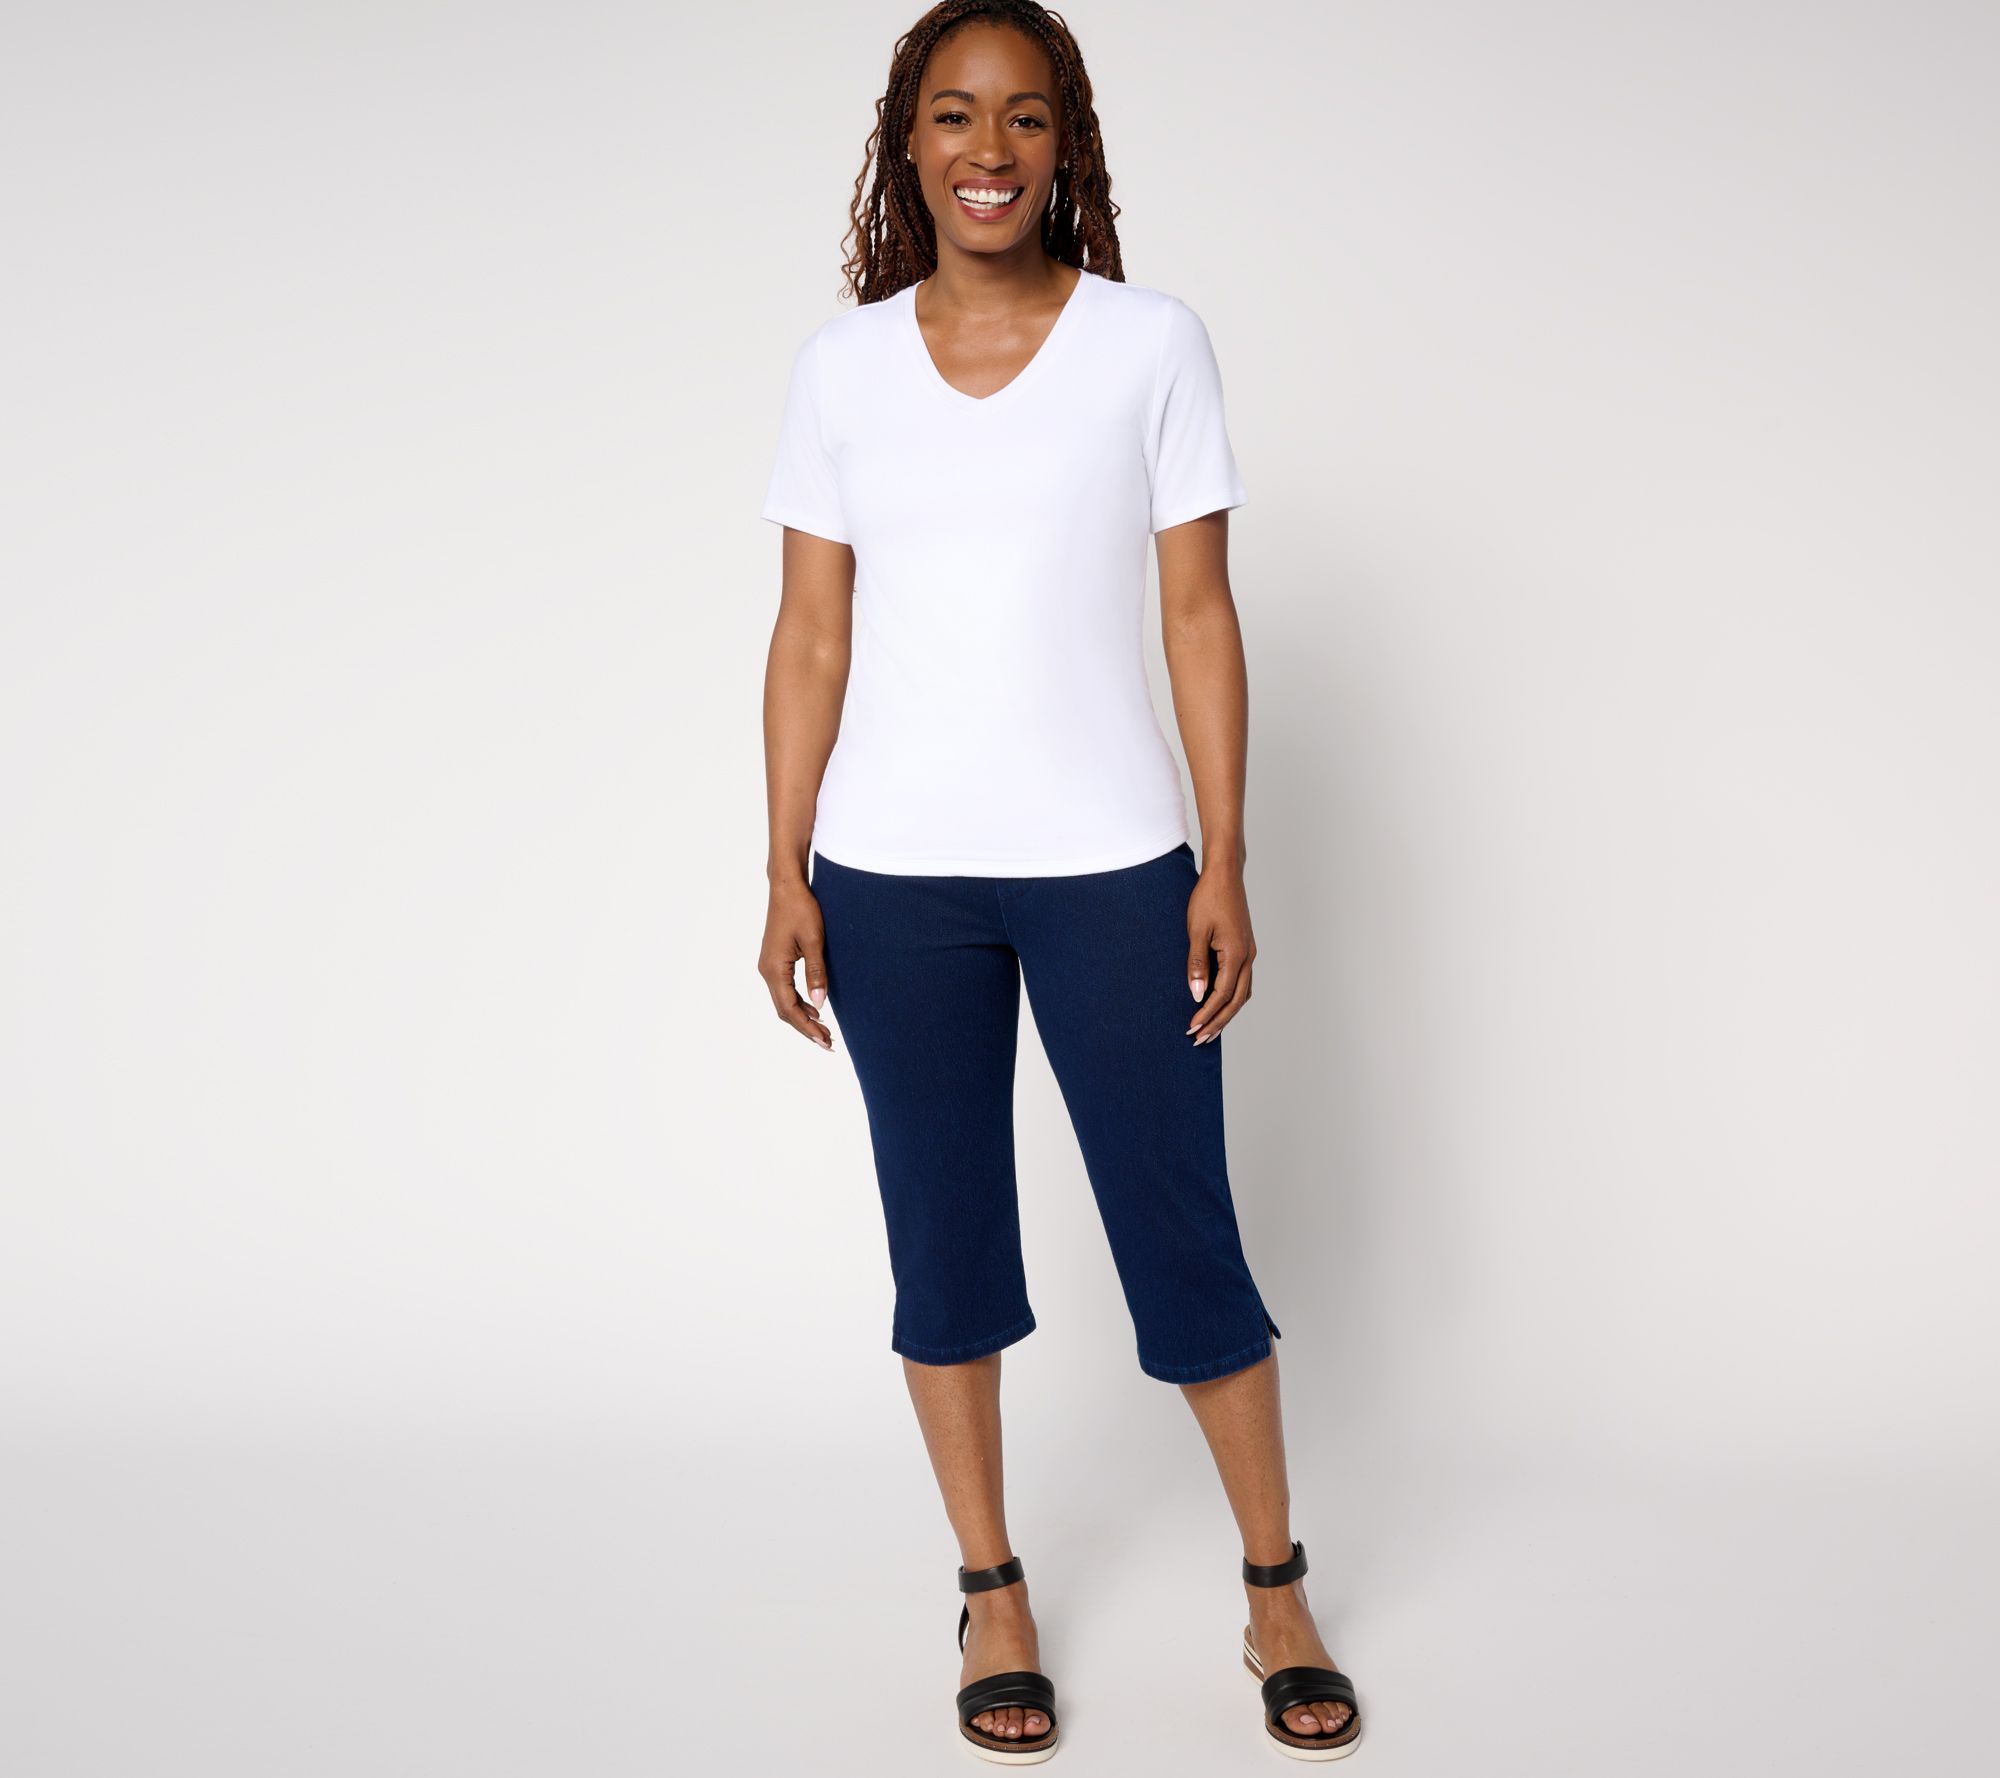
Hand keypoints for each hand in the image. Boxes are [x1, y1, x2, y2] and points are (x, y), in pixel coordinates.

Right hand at [759, 878, 833, 1048]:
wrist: (786, 887)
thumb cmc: (801, 909)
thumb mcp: (814, 941)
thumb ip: (816, 973)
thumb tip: (820, 1004)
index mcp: (774, 969)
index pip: (790, 1009)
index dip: (807, 1028)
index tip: (825, 1041)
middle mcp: (767, 970)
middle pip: (784, 1010)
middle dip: (806, 1028)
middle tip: (828, 1042)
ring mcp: (768, 966)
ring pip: (783, 1001)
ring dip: (802, 1016)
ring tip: (824, 1030)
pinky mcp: (774, 960)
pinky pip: (784, 989)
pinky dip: (798, 1002)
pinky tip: (814, 1007)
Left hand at [1186, 864, 1254, 1043]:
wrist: (1225, 875)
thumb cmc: (1208, 899)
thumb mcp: (1196, 932)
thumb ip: (1196, 964)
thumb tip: (1196, 994)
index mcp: (1236, 954)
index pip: (1222, 995)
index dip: (1207, 1015)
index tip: (1192, 1029)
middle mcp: (1248, 957)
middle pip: (1236, 1001)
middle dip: (1218, 1022)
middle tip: (1200, 1040)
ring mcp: (1249, 953)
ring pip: (1242, 993)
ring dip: (1227, 1013)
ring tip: (1210, 1029)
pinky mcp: (1245, 948)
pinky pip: (1242, 981)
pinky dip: (1232, 998)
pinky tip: (1219, 1003)